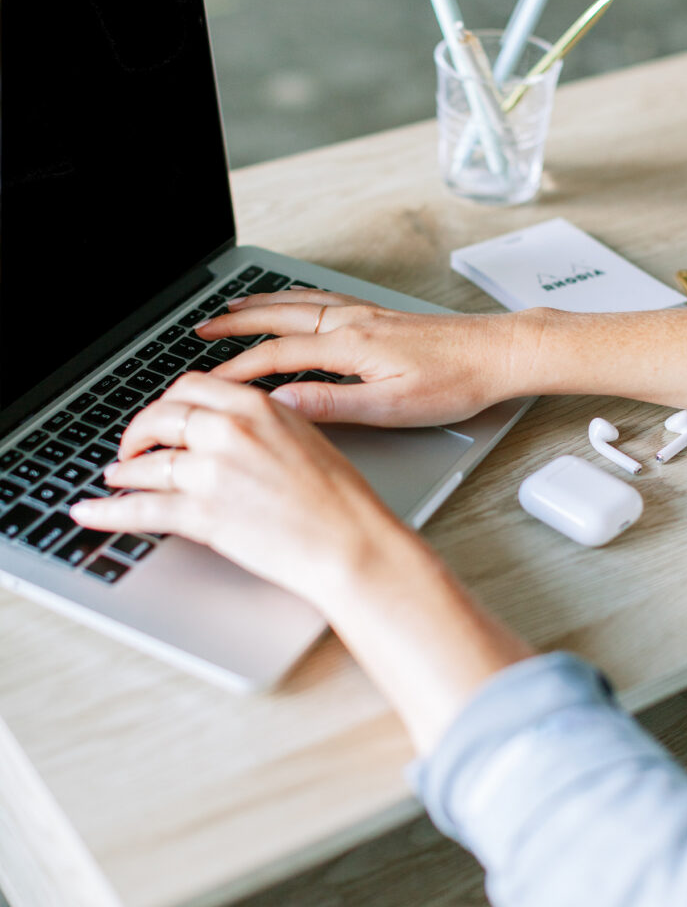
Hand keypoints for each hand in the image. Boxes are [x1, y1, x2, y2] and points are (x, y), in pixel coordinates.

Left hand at [71, 371, 532, 754]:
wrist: (351, 542)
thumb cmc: (340, 498)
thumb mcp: (303, 438)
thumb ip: (260, 425)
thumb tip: (223, 428)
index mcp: (257, 406)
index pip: (191, 387)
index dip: (167, 403)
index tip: (162, 416)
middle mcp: (229, 430)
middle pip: (160, 416)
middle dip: (139, 431)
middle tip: (133, 447)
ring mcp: (212, 471)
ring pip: (146, 464)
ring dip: (124, 472)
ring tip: (115, 478)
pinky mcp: (202, 513)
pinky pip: (140, 509)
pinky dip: (108, 511)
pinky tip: (92, 512)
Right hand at [195, 289, 525, 426]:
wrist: (498, 353)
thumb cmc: (454, 383)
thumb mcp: (391, 406)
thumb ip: (332, 404)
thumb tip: (282, 403)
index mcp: (350, 344)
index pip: (278, 354)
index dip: (238, 368)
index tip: (207, 381)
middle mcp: (352, 321)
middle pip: (280, 317)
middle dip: (236, 325)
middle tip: (201, 331)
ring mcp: (366, 313)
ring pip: (299, 302)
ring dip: (260, 305)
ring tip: (231, 309)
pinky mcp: (379, 314)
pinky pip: (322, 297)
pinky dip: (294, 297)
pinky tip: (291, 300)